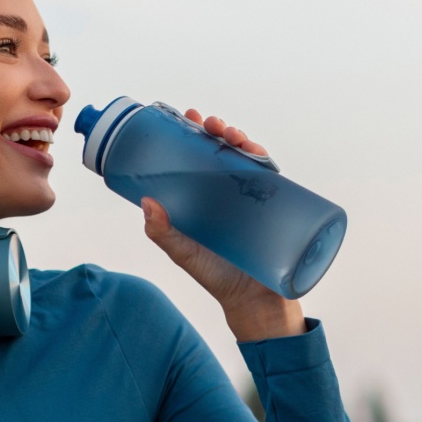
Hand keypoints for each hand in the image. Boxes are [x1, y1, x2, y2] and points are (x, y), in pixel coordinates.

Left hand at [141, 108, 305, 340]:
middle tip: (208, 123)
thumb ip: (163, 233)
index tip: (187, 117)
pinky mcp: (274, 207)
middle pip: (224, 151)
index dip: (194, 135)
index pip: (199, 158)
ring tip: (229, 133)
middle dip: (217, 131)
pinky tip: (255, 150)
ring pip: (247, 158)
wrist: (254, 303)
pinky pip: (272, 177)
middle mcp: (229, 193)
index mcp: (205, 198)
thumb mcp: (184, 253)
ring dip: (240, 138)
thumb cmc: (216, 277)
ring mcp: (253, 199)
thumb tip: (146, 203)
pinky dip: (264, 159)